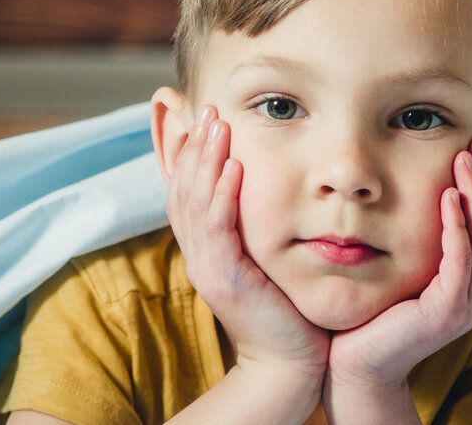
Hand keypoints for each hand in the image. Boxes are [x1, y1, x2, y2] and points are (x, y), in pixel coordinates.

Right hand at [166, 104, 330, 383]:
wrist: (288, 362)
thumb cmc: (284, 307)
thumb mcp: (263, 258)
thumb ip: (255, 225)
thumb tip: (260, 188)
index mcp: (205, 247)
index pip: (186, 191)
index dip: (188, 153)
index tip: (198, 117)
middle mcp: (198, 253)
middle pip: (184, 189)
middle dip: (195, 146)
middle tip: (207, 108)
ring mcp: (207, 266)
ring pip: (195, 203)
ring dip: (206, 160)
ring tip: (217, 125)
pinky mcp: (225, 278)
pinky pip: (218, 229)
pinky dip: (222, 195)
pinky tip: (232, 168)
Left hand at [325, 137, 471, 393]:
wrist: (355, 361)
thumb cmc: (374, 308)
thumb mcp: (405, 262)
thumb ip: (420, 232)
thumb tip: (422, 186)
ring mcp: (469, 301)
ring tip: (464, 158)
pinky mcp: (450, 312)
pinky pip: (460, 262)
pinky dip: (457, 228)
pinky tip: (448, 198)